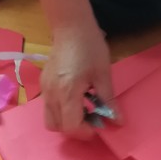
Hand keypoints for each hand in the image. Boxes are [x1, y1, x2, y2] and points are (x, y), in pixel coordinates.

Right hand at [42, 22, 114, 137]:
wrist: (71, 27)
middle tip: (93, 118)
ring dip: (66, 121)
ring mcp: (44, 90)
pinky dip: (61, 111)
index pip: (71, 126)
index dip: (86, 132)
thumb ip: (109, 101)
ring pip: (50, 120)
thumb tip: (117, 121)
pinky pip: (48, 108)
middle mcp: (51, 94)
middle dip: (76, 129)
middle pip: (58, 127)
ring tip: (84, 109)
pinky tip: (76, 98)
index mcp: (68, 92)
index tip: (99, 124)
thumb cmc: (91, 47)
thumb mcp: (104, 74)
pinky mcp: (43, 85)